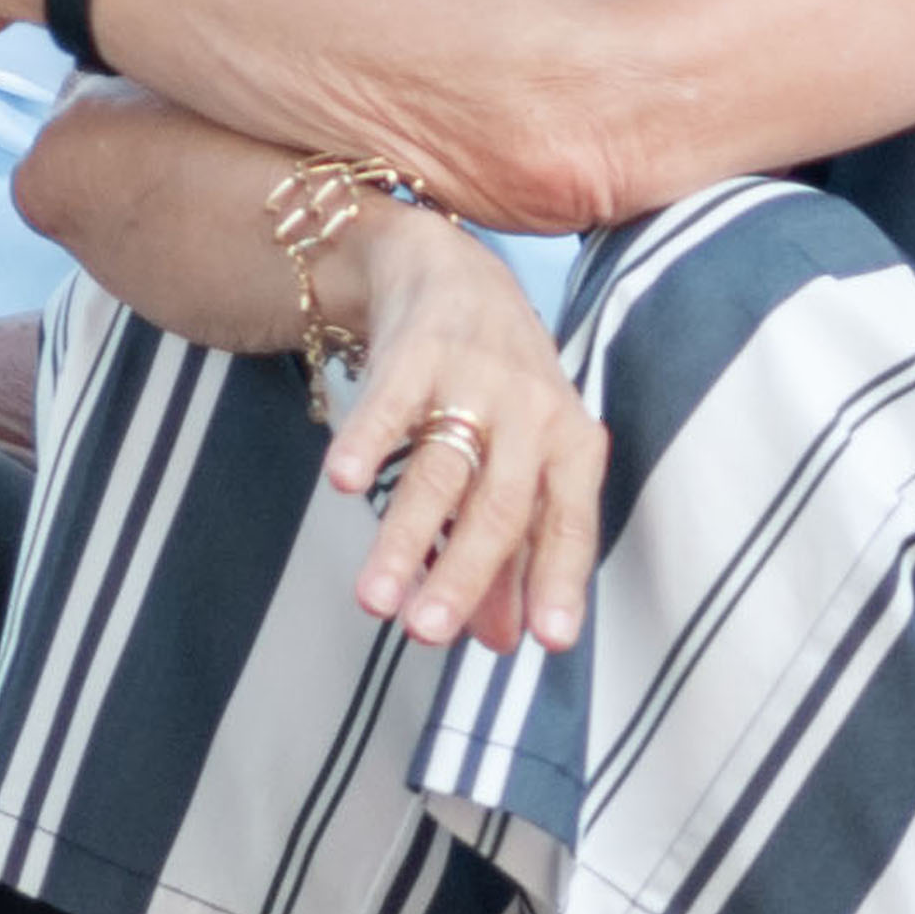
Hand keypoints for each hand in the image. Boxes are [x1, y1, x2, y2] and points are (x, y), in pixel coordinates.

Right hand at [315, 206, 600, 655]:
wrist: (449, 271)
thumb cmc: (495, 388)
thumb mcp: (519, 463)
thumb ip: (512, 555)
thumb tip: (503, 642)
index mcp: (571, 443)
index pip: (570, 522)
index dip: (558, 581)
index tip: (547, 642)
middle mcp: (534, 409)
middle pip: (499, 506)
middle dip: (463, 575)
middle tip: (426, 635)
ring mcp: (476, 378)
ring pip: (441, 470)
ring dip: (406, 537)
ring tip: (375, 599)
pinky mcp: (418, 350)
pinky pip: (390, 403)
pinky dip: (367, 441)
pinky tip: (343, 483)